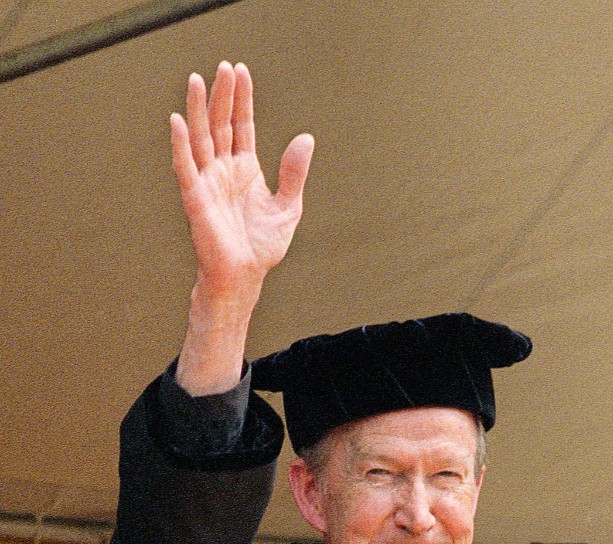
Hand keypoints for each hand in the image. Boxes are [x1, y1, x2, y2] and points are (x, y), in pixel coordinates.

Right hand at [172, 61, 313, 393]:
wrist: (245, 278)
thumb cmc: (261, 247)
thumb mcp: (288, 206)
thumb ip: (294, 173)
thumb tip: (305, 138)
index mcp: (244, 169)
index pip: (241, 125)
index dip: (242, 99)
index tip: (241, 71)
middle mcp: (223, 170)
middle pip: (220, 124)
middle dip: (221, 96)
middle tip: (223, 67)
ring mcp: (208, 182)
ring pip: (200, 138)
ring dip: (197, 109)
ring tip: (196, 80)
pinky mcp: (196, 198)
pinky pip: (185, 166)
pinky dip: (180, 144)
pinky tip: (177, 120)